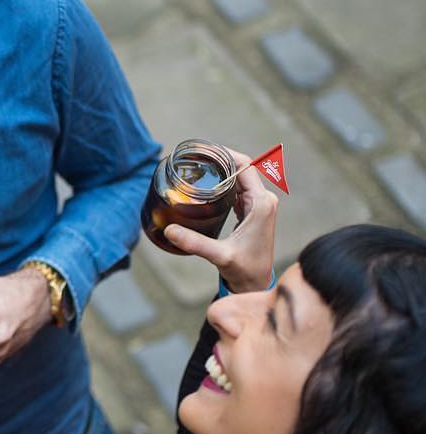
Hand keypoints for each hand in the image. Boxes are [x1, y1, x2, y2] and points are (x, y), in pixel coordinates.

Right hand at [163, 149, 277, 292]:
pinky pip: (239, 187)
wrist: (256, 283)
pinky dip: (224, 181)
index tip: (203, 151)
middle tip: (194, 156)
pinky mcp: (253, 211)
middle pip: (242, 167)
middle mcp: (263, 200)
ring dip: (221, 169)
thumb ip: (195, 242)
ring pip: (240, 176)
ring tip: (197, 165)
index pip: (245, 166)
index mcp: (261, 204)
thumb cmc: (245, 270)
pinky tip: (207, 182)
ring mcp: (259, 205)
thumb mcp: (220, 255)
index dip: (225, 154)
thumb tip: (169, 230)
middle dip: (219, 159)